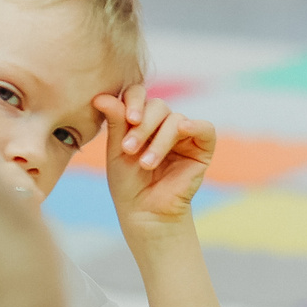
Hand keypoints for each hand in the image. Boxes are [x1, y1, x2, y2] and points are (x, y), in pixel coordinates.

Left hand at [95, 89, 215, 230]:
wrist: (144, 212)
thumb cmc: (128, 183)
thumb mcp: (116, 150)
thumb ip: (115, 122)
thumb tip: (101, 96)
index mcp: (142, 119)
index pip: (139, 95)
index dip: (133, 102)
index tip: (127, 119)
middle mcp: (164, 123)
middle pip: (158, 106)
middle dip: (143, 126)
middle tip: (130, 149)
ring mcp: (185, 134)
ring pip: (175, 119)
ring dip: (159, 140)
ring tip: (146, 164)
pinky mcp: (202, 148)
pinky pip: (205, 128)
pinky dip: (195, 125)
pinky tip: (183, 130)